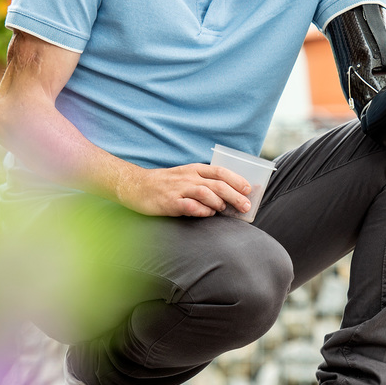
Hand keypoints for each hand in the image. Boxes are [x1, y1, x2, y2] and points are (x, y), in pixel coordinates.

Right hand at [116, 163, 251, 217]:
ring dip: (219, 203)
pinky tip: (206, 214)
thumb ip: (205, 183)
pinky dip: (200, 210)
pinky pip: (189, 206)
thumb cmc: (165, 183)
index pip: (221, 172)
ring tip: (223, 210)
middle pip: (218, 185)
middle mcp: (189, 177)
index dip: (237, 180)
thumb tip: (228, 195)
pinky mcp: (169, 202)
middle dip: (235, 196)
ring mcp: (179, 189)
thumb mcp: (186, 176)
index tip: (249, 190)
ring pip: (205, 193)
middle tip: (245, 207)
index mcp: (195, 170)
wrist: (136, 186)